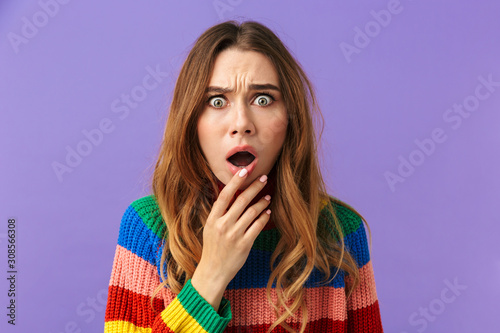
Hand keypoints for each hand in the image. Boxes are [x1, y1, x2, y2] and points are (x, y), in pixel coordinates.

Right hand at [191, 168, 271, 310]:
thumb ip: (219, 213)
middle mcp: (223, 225)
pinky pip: (258, 226)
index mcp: (213, 219)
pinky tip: (268, 212)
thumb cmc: (212, 248)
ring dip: (262, 202)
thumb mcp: (210, 228)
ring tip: (268, 197)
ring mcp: (234, 234)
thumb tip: (231, 195)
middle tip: (264, 178)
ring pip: (252, 212)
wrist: (213, 271)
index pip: (224, 195)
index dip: (235, 182)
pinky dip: (264, 217)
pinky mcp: (244, 244)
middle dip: (254, 187)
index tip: (244, 171)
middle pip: (241, 200)